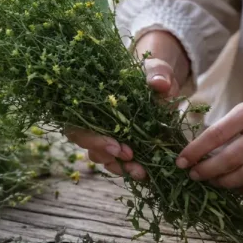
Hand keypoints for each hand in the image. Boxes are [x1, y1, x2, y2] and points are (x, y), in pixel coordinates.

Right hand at [65, 30, 189, 178]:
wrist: (163, 83)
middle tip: (130, 158)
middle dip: (107, 155)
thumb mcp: (156, 69)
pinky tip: (146, 173)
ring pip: (102, 157)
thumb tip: (159, 83)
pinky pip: (118, 162)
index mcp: (93, 101)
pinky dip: (130, 169)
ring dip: (119, 167)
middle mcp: (95, 120)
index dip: (94, 140)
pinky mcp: (122, 144)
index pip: (79, 126)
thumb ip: (157, 74)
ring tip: (142, 172)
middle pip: (87, 145)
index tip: (118, 147)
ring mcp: (107, 134)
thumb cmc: (152, 73)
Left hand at [175, 80, 242, 196]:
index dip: (195, 151)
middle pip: (230, 159)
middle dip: (206, 171)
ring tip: (212, 182)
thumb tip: (197, 150)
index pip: (216, 135)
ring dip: (224, 183)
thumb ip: (226, 128)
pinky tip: (236, 188)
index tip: (180, 162)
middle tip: (194, 175)